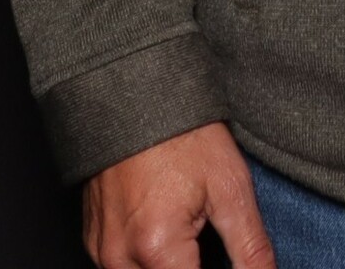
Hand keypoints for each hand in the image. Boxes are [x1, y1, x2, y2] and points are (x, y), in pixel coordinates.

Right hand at [80, 121, 275, 268]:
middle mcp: (119, 257)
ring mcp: (101, 251)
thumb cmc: (183, 134)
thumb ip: (250, 250)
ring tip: (190, 233)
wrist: (135, 93)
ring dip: (171, 268)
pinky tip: (170, 232)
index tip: (229, 262)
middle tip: (210, 244)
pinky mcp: (94, 241)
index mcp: (156, 248)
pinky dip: (150, 263)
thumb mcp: (230, 189)